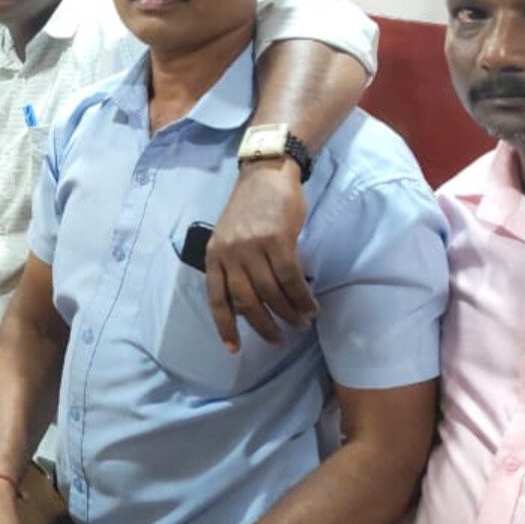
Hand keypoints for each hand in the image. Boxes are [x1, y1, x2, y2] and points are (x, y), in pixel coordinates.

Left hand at [206, 159, 316, 351]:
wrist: (266, 174)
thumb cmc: (250, 209)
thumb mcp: (230, 238)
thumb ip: (234, 267)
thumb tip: (247, 305)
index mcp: (214, 255)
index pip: (216, 299)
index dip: (225, 326)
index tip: (234, 349)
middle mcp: (230, 254)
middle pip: (246, 302)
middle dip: (263, 326)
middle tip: (278, 340)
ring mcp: (253, 247)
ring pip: (271, 293)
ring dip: (288, 313)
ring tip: (301, 323)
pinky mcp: (277, 241)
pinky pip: (291, 279)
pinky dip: (302, 297)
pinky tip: (310, 307)